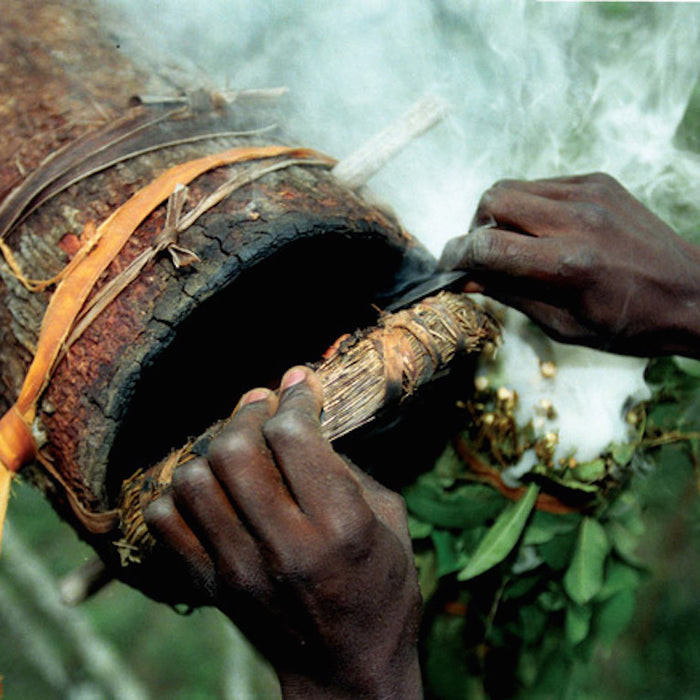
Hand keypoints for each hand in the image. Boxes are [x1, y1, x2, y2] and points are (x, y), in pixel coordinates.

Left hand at [144, 366, 422, 699]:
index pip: (294, 436)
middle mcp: (286, 547)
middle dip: (248, 411)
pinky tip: (212, 489)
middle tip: (263, 405)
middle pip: (234, 450)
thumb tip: (306, 420)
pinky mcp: (213, 587)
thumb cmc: (382, 592)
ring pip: (193, 480)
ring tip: (238, 445)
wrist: (348, 673)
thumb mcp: (392, 523)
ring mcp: (240, 570)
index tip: (299, 385)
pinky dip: (180, 493)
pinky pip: (165, 520)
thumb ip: (350, 467)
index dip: (295, 398)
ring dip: (214, 449)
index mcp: (341, 527)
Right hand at [440, 173, 699, 357]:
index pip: (488, 246)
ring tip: (511, 242)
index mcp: (568, 265)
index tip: (447, 266)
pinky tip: (541, 231)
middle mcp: (577, 220)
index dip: (457, 256)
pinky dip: (528, 206)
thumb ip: (510, 295)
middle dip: (474, 228)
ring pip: (513, 186)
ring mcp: (590, 194)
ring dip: (498, 214)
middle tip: (481, 254)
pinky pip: (542, 185)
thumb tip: (468, 279)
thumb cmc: (628, 324)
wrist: (691, 293)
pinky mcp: (599, 181)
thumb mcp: (563, 325)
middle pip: (493, 200)